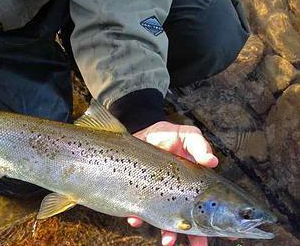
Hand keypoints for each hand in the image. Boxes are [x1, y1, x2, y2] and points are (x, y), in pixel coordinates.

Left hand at [129, 121, 218, 245]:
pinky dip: (137, 217)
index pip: (210, 206)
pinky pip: (139, 209)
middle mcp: (178, 193)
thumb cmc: (170, 136)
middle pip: (190, 219)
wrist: (143, 132)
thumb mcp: (188, 136)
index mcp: (195, 184)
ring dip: (168, 233)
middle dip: (195, 235)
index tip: (231, 236)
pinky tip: (136, 218)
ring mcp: (159, 194)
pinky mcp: (140, 192)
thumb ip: (200, 146)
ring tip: (168, 241)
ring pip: (165, 219)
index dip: (220, 221)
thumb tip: (212, 161)